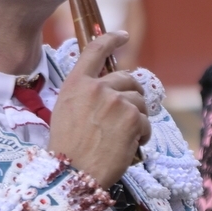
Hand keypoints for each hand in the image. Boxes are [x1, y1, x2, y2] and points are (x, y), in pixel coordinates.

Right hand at [48, 32, 150, 188]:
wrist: (72, 174)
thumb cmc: (67, 150)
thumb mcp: (65, 112)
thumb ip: (85, 95)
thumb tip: (108, 90)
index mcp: (76, 84)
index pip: (94, 50)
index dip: (111, 39)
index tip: (122, 35)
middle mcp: (96, 87)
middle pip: (127, 78)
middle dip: (132, 94)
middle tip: (128, 114)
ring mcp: (116, 101)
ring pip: (140, 101)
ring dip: (137, 119)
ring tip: (124, 138)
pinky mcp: (132, 118)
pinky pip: (146, 122)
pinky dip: (142, 136)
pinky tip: (128, 147)